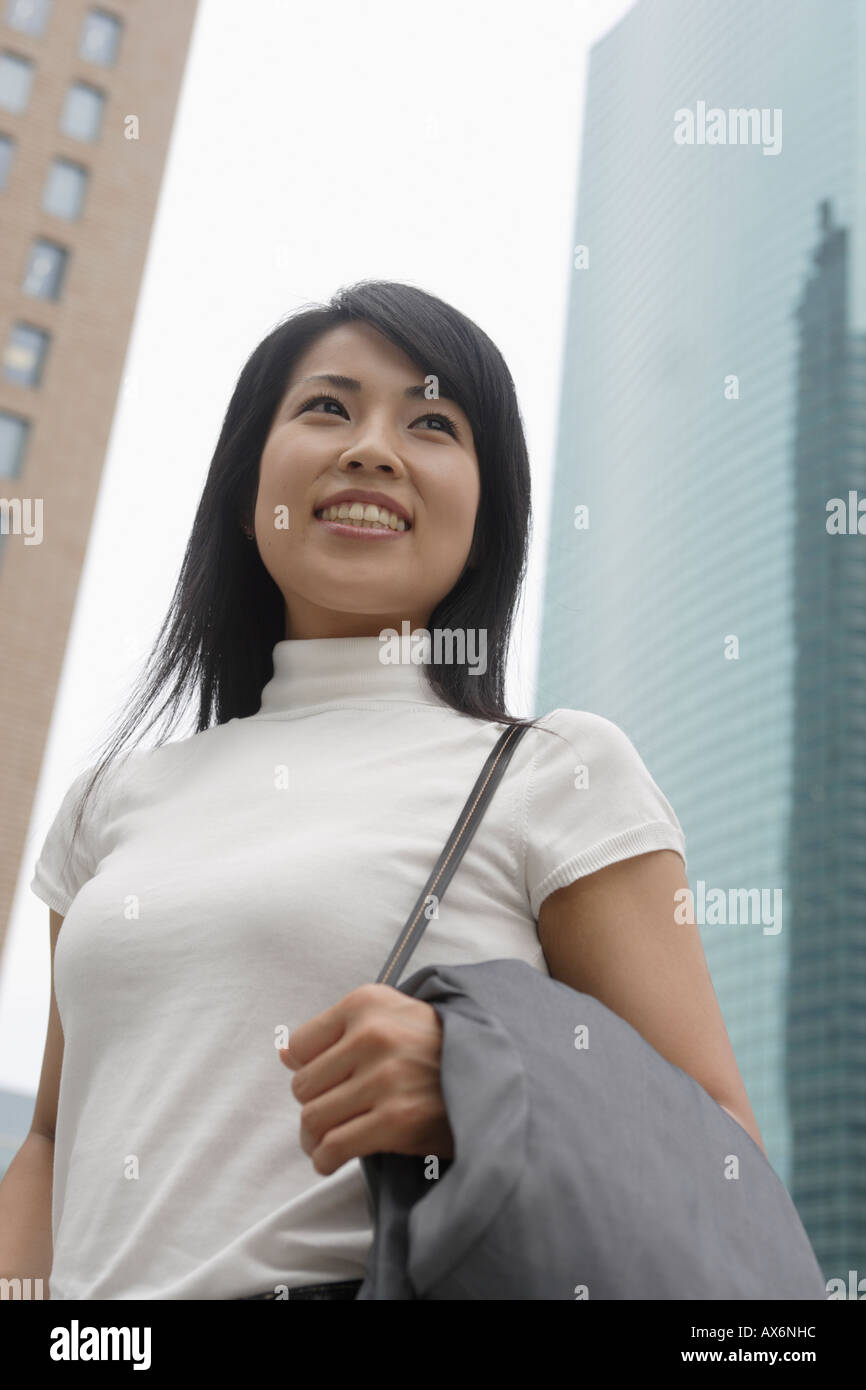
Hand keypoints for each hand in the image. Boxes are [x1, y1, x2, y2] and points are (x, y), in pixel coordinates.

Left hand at [279, 983, 454, 1175]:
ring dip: (314, 1138)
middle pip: (302, 1086)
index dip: (309, 1069)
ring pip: (313, 1119)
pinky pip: (334, 1146)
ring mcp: (385, 1078)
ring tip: (327, 1140)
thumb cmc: (434, 1046)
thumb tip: (283, 1053)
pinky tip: (333, 1158)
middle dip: (313, 1105)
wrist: (491, 1074)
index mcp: (367, 1002)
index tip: (327, 1080)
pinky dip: (325, 1159)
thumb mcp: (389, 1015)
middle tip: (333, 1113)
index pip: (298, 1045)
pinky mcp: (396, 1120)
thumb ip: (337, 1031)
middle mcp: (373, 1035)